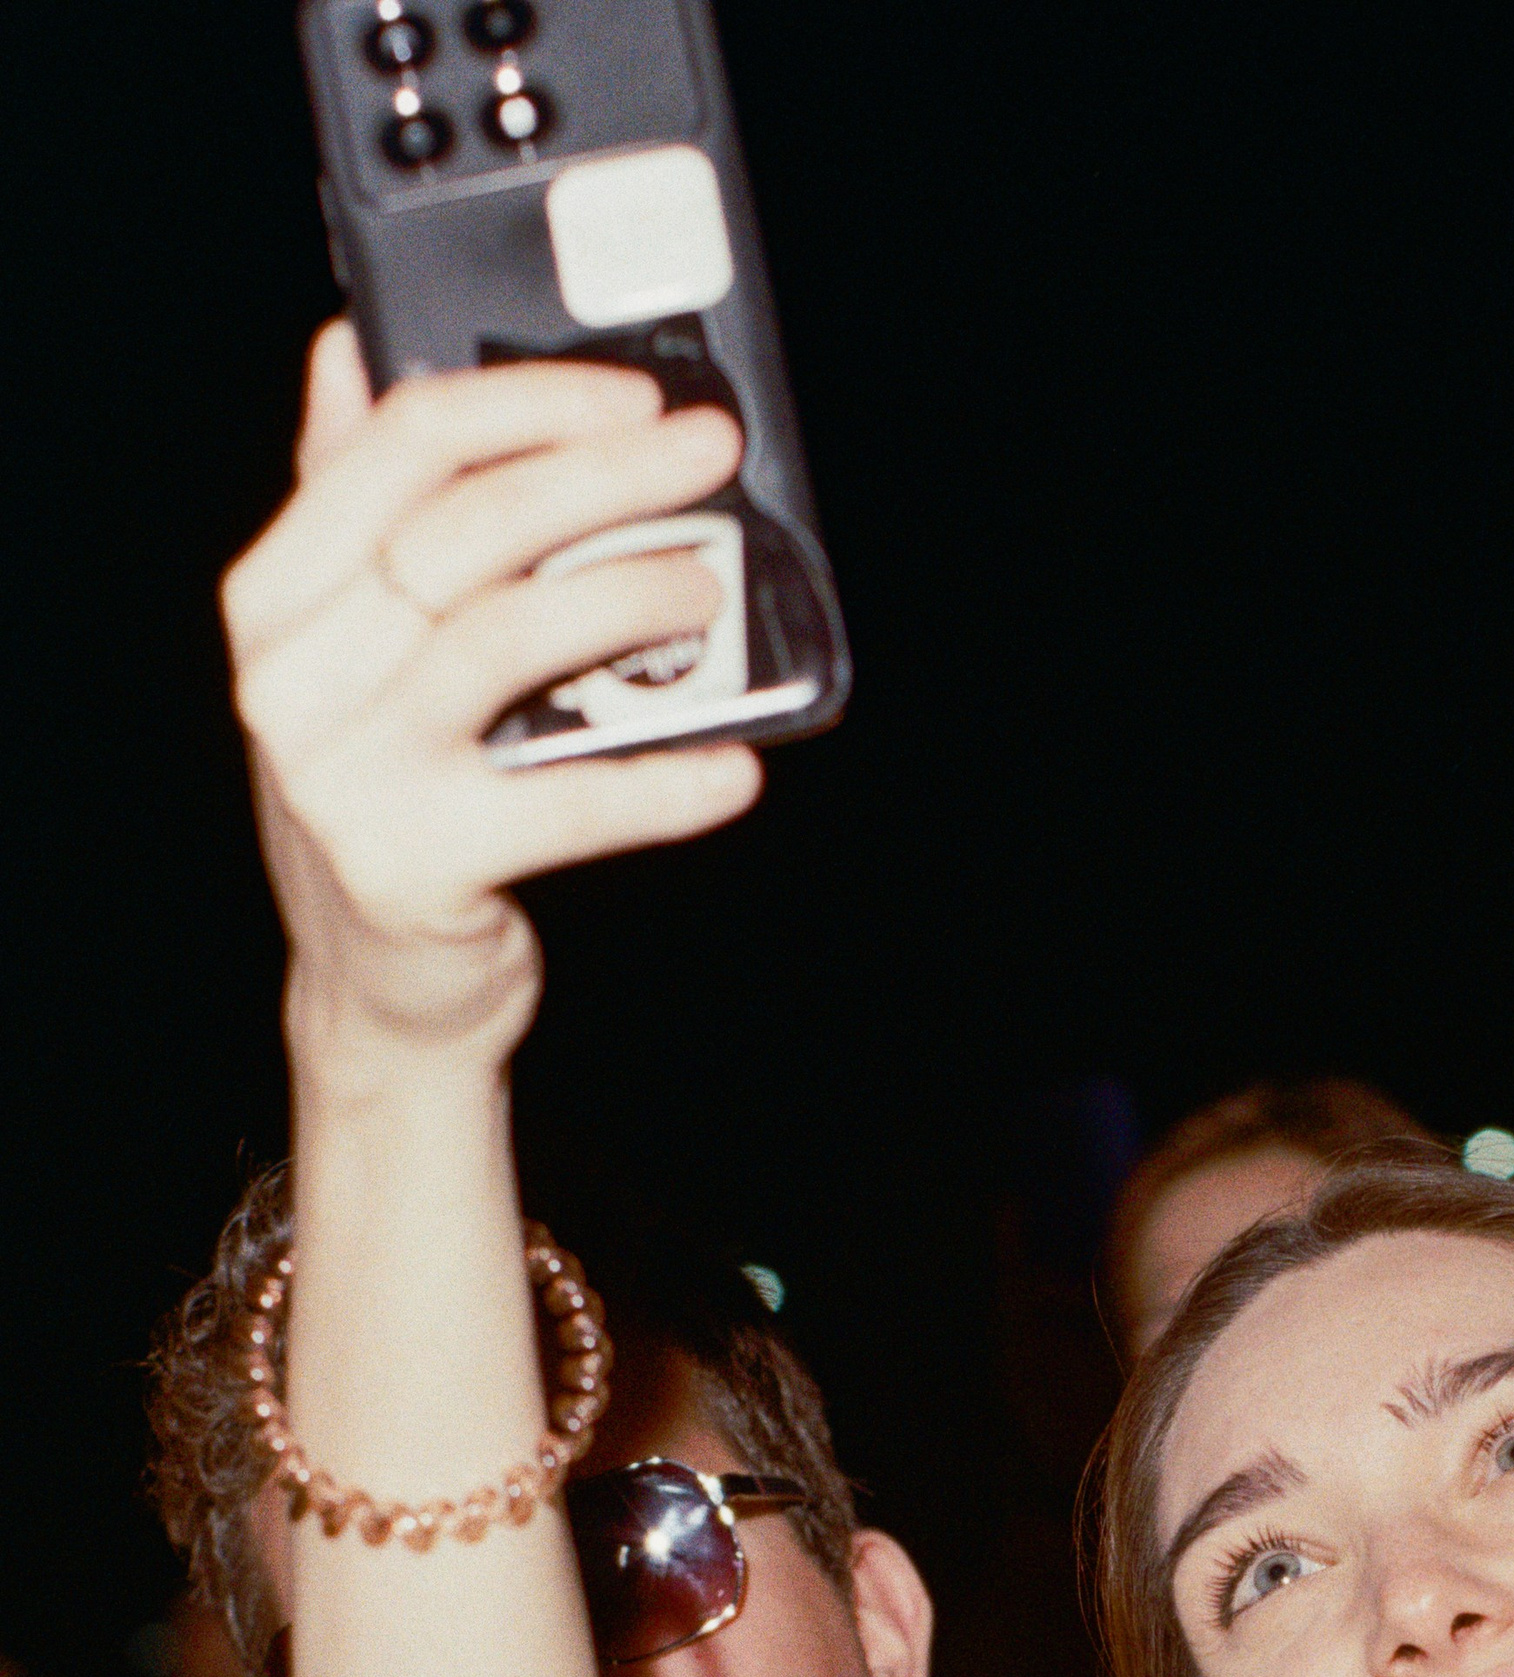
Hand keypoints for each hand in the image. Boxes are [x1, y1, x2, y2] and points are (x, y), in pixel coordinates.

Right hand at [223, 321, 762, 1062]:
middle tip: (706, 457)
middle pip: (462, 531)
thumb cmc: (390, 794)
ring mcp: (344, 776)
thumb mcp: (348, 648)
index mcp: (276, 596)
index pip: (401, 450)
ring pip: (504, 640)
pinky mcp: (411, 868)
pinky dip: (661, 785)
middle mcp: (290, 677)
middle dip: (601, 479)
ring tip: (712, 592)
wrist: (380, 988)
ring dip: (628, 601)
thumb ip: (349, 505)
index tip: (633, 398)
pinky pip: (563, 806)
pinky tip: (734, 772)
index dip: (528, 407)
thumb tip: (349, 348)